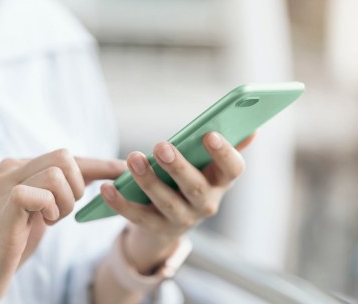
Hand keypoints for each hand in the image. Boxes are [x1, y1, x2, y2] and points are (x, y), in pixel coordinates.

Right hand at [0, 149, 125, 303]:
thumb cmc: (9, 245)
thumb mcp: (41, 211)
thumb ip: (59, 191)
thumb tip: (98, 176)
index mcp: (19, 168)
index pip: (67, 157)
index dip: (99, 164)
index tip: (124, 170)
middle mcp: (10, 170)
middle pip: (65, 157)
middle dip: (77, 187)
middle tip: (61, 213)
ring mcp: (4, 186)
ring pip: (56, 173)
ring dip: (65, 202)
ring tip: (49, 221)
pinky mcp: (4, 208)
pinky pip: (39, 192)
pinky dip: (50, 209)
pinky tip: (42, 223)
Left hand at [100, 132, 254, 272]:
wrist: (171, 220)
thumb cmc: (192, 178)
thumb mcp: (209, 164)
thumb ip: (226, 144)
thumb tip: (250, 127)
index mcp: (221, 182)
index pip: (233, 169)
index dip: (224, 153)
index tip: (210, 134)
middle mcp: (206, 204)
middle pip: (195, 187)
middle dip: (178, 167)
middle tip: (161, 146)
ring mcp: (182, 220)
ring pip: (166, 202)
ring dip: (148, 181)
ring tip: (133, 159)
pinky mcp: (156, 229)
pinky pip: (138, 217)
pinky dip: (121, 203)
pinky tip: (107, 188)